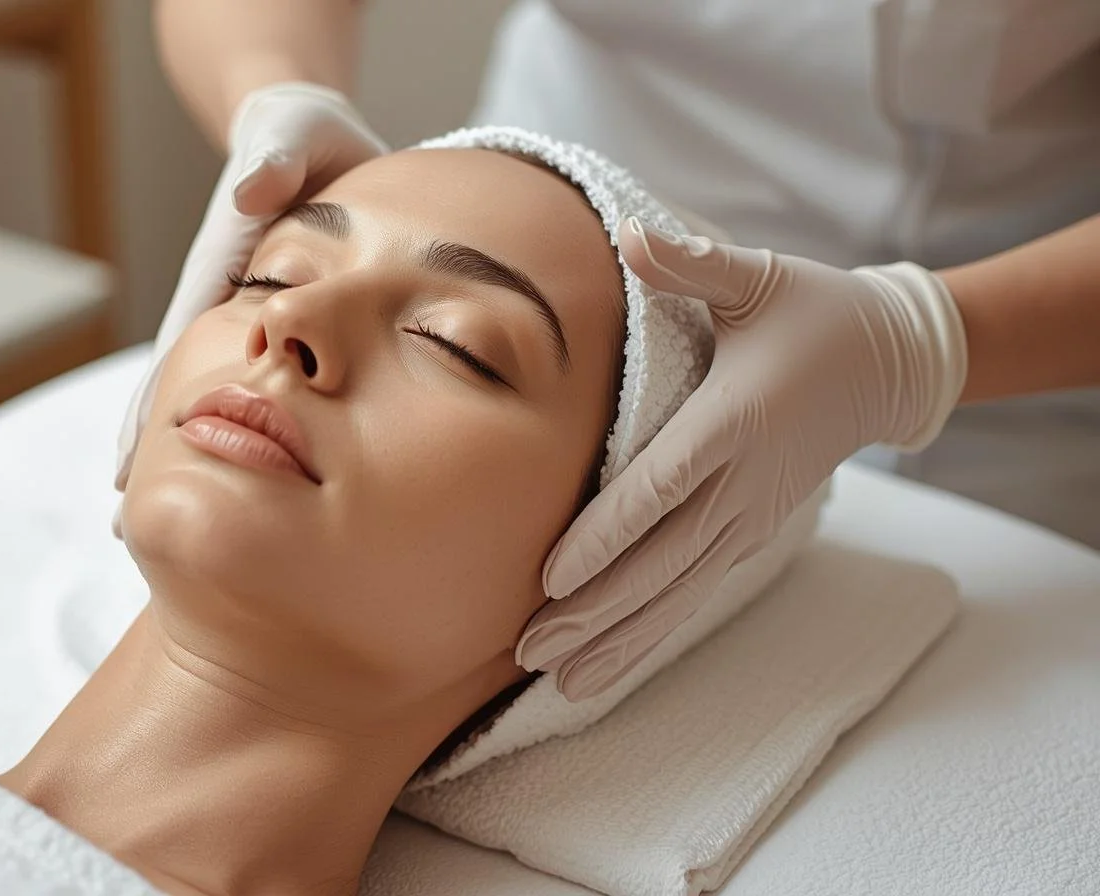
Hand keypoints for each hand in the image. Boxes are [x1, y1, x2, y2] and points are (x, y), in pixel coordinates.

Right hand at [115, 82, 385, 489]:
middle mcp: (216, 300)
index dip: (146, 413)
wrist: (308, 128)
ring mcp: (238, 315)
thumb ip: (273, 163)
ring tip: (163, 524)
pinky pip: (250, 384)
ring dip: (184, 453)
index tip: (123, 473)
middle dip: (147, 456)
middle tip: (127, 531)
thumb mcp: (289, 139)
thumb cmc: (297, 133)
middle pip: (172, 389)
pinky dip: (234, 429)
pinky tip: (240, 476)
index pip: (174, 352)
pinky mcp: (269, 318)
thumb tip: (252, 192)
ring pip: (206, 394)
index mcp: (216, 269)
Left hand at [518, 218, 967, 699]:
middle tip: (529, 648)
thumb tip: (631, 235)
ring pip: (677, 592)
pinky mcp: (749, 532)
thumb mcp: (759, 277)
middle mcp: (742, 483)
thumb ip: (691, 264)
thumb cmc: (813, 312)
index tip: (552, 577)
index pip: (658, 489)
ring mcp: (748, 516)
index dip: (605, 537)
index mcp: (733, 420)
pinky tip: (607, 668)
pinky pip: (693, 592)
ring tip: (559, 680)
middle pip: (660, 561)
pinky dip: (650, 633)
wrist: (889, 363)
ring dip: (618, 638)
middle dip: (594, 610)